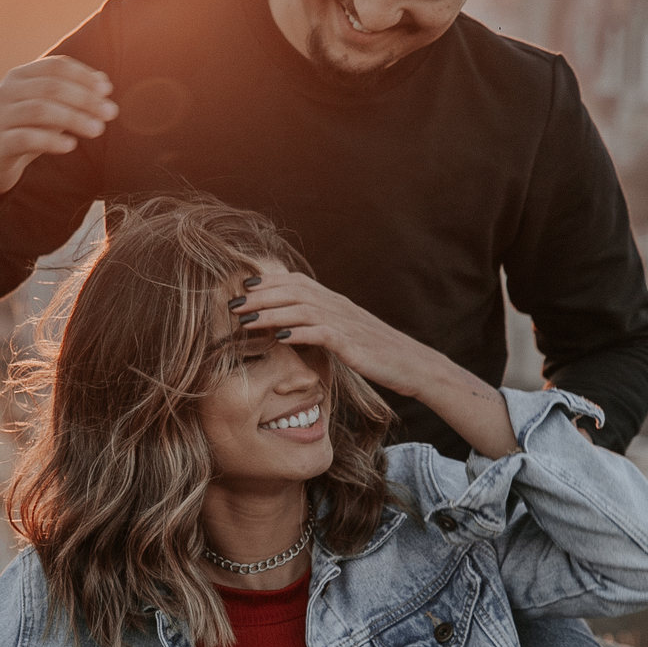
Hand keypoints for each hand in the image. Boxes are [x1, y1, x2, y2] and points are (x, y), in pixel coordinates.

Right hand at [0, 56, 117, 213]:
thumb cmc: (25, 130)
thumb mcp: (48, 109)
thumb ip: (71, 94)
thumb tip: (104, 81)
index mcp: (19, 76)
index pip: (55, 67)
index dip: (83, 75)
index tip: (107, 89)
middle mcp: (6, 91)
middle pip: (51, 87)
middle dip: (85, 99)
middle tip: (111, 112)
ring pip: (40, 110)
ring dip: (74, 119)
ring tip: (98, 130)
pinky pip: (26, 138)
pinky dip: (51, 140)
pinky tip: (71, 145)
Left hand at [235, 270, 438, 400]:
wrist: (414, 364)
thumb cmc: (379, 353)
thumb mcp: (347, 335)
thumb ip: (323, 326)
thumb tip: (295, 328)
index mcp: (336, 302)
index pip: (297, 282)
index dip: (269, 282)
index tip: (243, 287)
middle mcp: (339, 306)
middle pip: (293, 291)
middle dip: (260, 295)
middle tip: (233, 303)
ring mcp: (346, 323)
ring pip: (301, 308)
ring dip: (270, 313)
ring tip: (245, 320)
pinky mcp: (353, 343)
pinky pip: (321, 332)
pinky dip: (298, 332)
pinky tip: (278, 338)